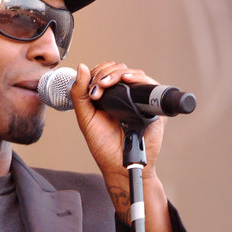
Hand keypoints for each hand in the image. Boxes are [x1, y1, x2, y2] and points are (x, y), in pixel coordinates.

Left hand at [69, 61, 165, 180]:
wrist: (120, 164)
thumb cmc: (104, 146)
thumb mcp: (85, 118)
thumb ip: (79, 94)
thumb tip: (81, 67)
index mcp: (107, 97)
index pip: (104, 72)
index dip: (97, 73)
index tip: (91, 87)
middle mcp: (124, 96)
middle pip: (118, 69)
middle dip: (106, 72)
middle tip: (98, 86)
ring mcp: (138, 100)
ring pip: (132, 73)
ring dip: (117, 73)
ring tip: (105, 84)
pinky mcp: (152, 105)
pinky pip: (149, 84)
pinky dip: (137, 78)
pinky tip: (126, 80)